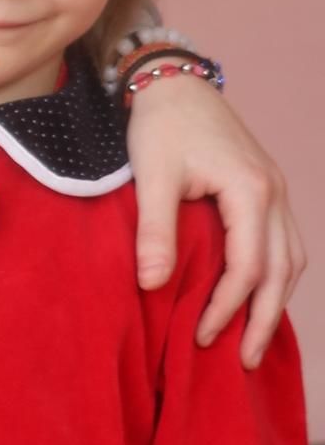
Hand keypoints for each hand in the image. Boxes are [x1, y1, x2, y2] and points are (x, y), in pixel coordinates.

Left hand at [126, 74, 304, 365]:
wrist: (174, 83)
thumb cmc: (160, 126)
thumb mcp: (152, 176)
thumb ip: (155, 230)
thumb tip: (152, 285)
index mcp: (250, 190)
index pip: (249, 265)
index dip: (227, 307)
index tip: (201, 337)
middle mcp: (274, 193)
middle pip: (283, 269)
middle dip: (265, 319)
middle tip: (247, 362)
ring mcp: (276, 191)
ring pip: (292, 258)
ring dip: (275, 300)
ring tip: (254, 341)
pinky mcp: (266, 190)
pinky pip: (285, 243)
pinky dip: (276, 276)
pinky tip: (258, 298)